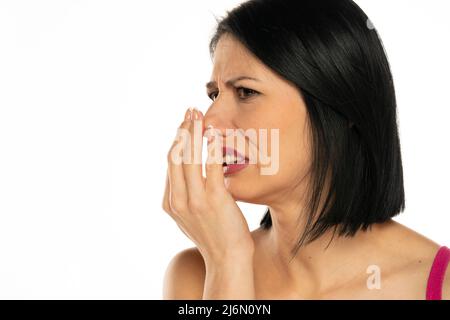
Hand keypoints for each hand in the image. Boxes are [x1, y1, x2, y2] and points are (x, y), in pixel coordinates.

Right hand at [162, 107, 253, 264]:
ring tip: (198, 115)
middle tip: (189, 112)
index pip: (171, 164)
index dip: (177, 141)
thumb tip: (183, 177)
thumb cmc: (213, 236)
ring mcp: (195, 199)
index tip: (185, 125)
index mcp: (170, 202)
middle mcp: (178, 199)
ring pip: (189, 157)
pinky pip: (212, 166)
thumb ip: (184, 196)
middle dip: (182, 130)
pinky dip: (212, 147)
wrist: (227, 259)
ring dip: (193, 132)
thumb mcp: (189, 218)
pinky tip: (215, 134)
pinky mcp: (215, 199)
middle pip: (176, 156)